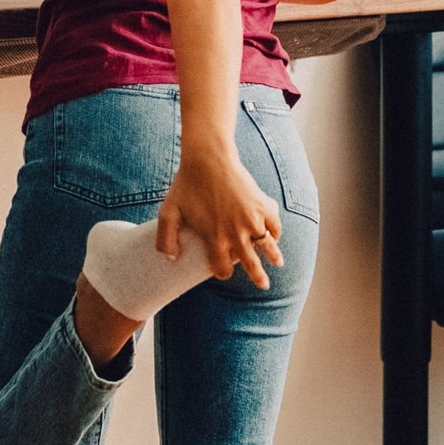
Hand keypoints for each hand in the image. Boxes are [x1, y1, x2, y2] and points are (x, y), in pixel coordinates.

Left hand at [155, 150, 284, 287]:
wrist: (208, 159)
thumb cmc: (186, 184)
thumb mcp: (169, 211)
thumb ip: (165, 238)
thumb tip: (170, 259)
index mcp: (215, 238)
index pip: (222, 268)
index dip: (222, 273)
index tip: (223, 272)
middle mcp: (236, 233)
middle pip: (251, 263)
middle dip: (258, 277)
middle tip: (263, 285)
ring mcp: (251, 219)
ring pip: (267, 246)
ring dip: (273, 257)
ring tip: (278, 264)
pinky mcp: (261, 204)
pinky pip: (274, 224)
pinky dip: (276, 233)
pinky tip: (275, 236)